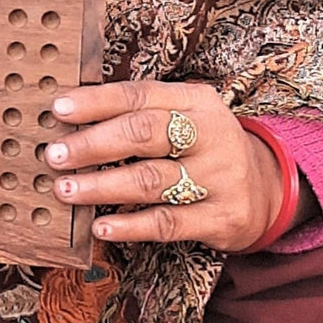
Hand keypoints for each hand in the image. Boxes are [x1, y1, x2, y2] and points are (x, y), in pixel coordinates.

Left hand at [45, 80, 311, 251]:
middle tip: (54, 155)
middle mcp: (210, 133)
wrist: (268, 186)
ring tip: (65, 189)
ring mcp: (220, 177)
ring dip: (101, 186)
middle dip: (93, 144)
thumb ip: (138, 111)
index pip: (138, 95)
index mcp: (194, 99)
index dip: (95, 102)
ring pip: (151, 180)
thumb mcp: (183, 113)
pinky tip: (100, 227)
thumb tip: (70, 114)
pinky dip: (130, 225)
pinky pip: (168, 223)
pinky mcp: (223, 218)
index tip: (58, 110)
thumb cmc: (202, 143)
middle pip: (143, 133)